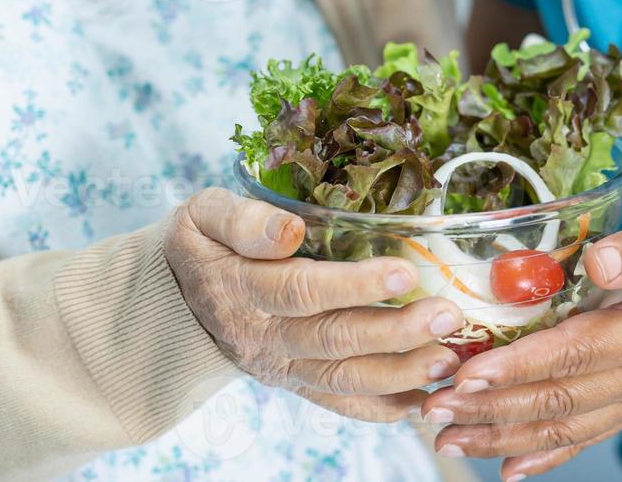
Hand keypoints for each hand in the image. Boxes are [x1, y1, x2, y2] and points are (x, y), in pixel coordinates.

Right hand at [164, 188, 464, 420]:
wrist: (173, 300)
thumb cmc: (201, 244)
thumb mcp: (202, 215)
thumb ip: (241, 220)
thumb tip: (289, 230)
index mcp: (241, 289)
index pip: (303, 290)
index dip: (354, 285)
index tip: (403, 270)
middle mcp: (264, 337)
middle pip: (333, 340)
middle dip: (395, 332)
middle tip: (446, 315)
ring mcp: (281, 367)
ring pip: (343, 378)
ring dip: (400, 372)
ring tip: (449, 359)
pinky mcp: (295, 382)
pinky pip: (340, 402)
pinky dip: (383, 407)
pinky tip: (426, 399)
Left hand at [420, 197, 621, 477]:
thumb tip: (598, 261)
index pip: (577, 353)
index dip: (520, 364)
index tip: (471, 370)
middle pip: (560, 399)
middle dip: (491, 406)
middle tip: (433, 406)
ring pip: (566, 425)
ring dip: (504, 435)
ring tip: (449, 438)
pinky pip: (589, 435)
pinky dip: (546, 455)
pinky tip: (508, 469)